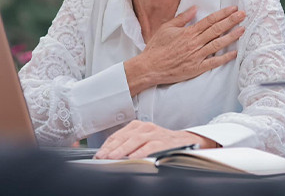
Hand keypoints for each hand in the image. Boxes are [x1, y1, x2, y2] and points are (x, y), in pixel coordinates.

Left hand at [94, 120, 216, 158]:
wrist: (185, 141)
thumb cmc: (161, 142)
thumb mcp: (143, 140)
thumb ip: (128, 144)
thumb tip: (110, 154)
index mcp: (138, 126)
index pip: (118, 135)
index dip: (108, 144)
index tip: (99, 153)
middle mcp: (145, 127)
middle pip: (124, 137)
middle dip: (111, 148)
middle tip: (101, 157)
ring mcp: (155, 133)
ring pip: (135, 140)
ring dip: (122, 150)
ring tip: (113, 157)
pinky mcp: (164, 141)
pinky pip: (150, 146)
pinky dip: (140, 152)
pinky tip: (132, 157)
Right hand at [124, 6, 245, 94]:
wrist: (150, 67)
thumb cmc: (157, 47)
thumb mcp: (167, 28)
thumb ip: (182, 18)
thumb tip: (195, 9)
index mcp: (188, 32)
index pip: (210, 20)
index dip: (223, 13)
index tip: (233, 8)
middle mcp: (195, 42)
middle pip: (217, 29)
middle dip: (232, 20)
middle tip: (243, 14)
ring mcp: (197, 56)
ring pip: (218, 44)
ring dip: (232, 36)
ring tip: (243, 29)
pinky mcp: (197, 68)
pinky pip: (214, 62)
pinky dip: (225, 57)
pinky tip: (235, 53)